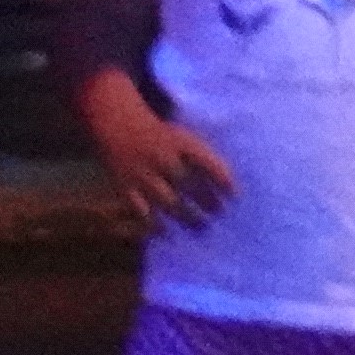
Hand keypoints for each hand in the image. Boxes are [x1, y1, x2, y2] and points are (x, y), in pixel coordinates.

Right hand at [91, 102, 237, 232]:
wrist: (119, 123)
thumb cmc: (162, 137)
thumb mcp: (184, 138)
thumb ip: (204, 158)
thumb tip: (229, 188)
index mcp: (180, 144)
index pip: (206, 161)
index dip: (222, 178)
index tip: (234, 194)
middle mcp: (162, 158)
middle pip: (189, 184)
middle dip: (207, 201)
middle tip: (219, 213)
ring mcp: (143, 174)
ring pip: (168, 201)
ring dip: (187, 216)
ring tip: (200, 226)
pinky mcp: (125, 186)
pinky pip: (140, 209)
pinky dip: (153, 222)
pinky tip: (165, 231)